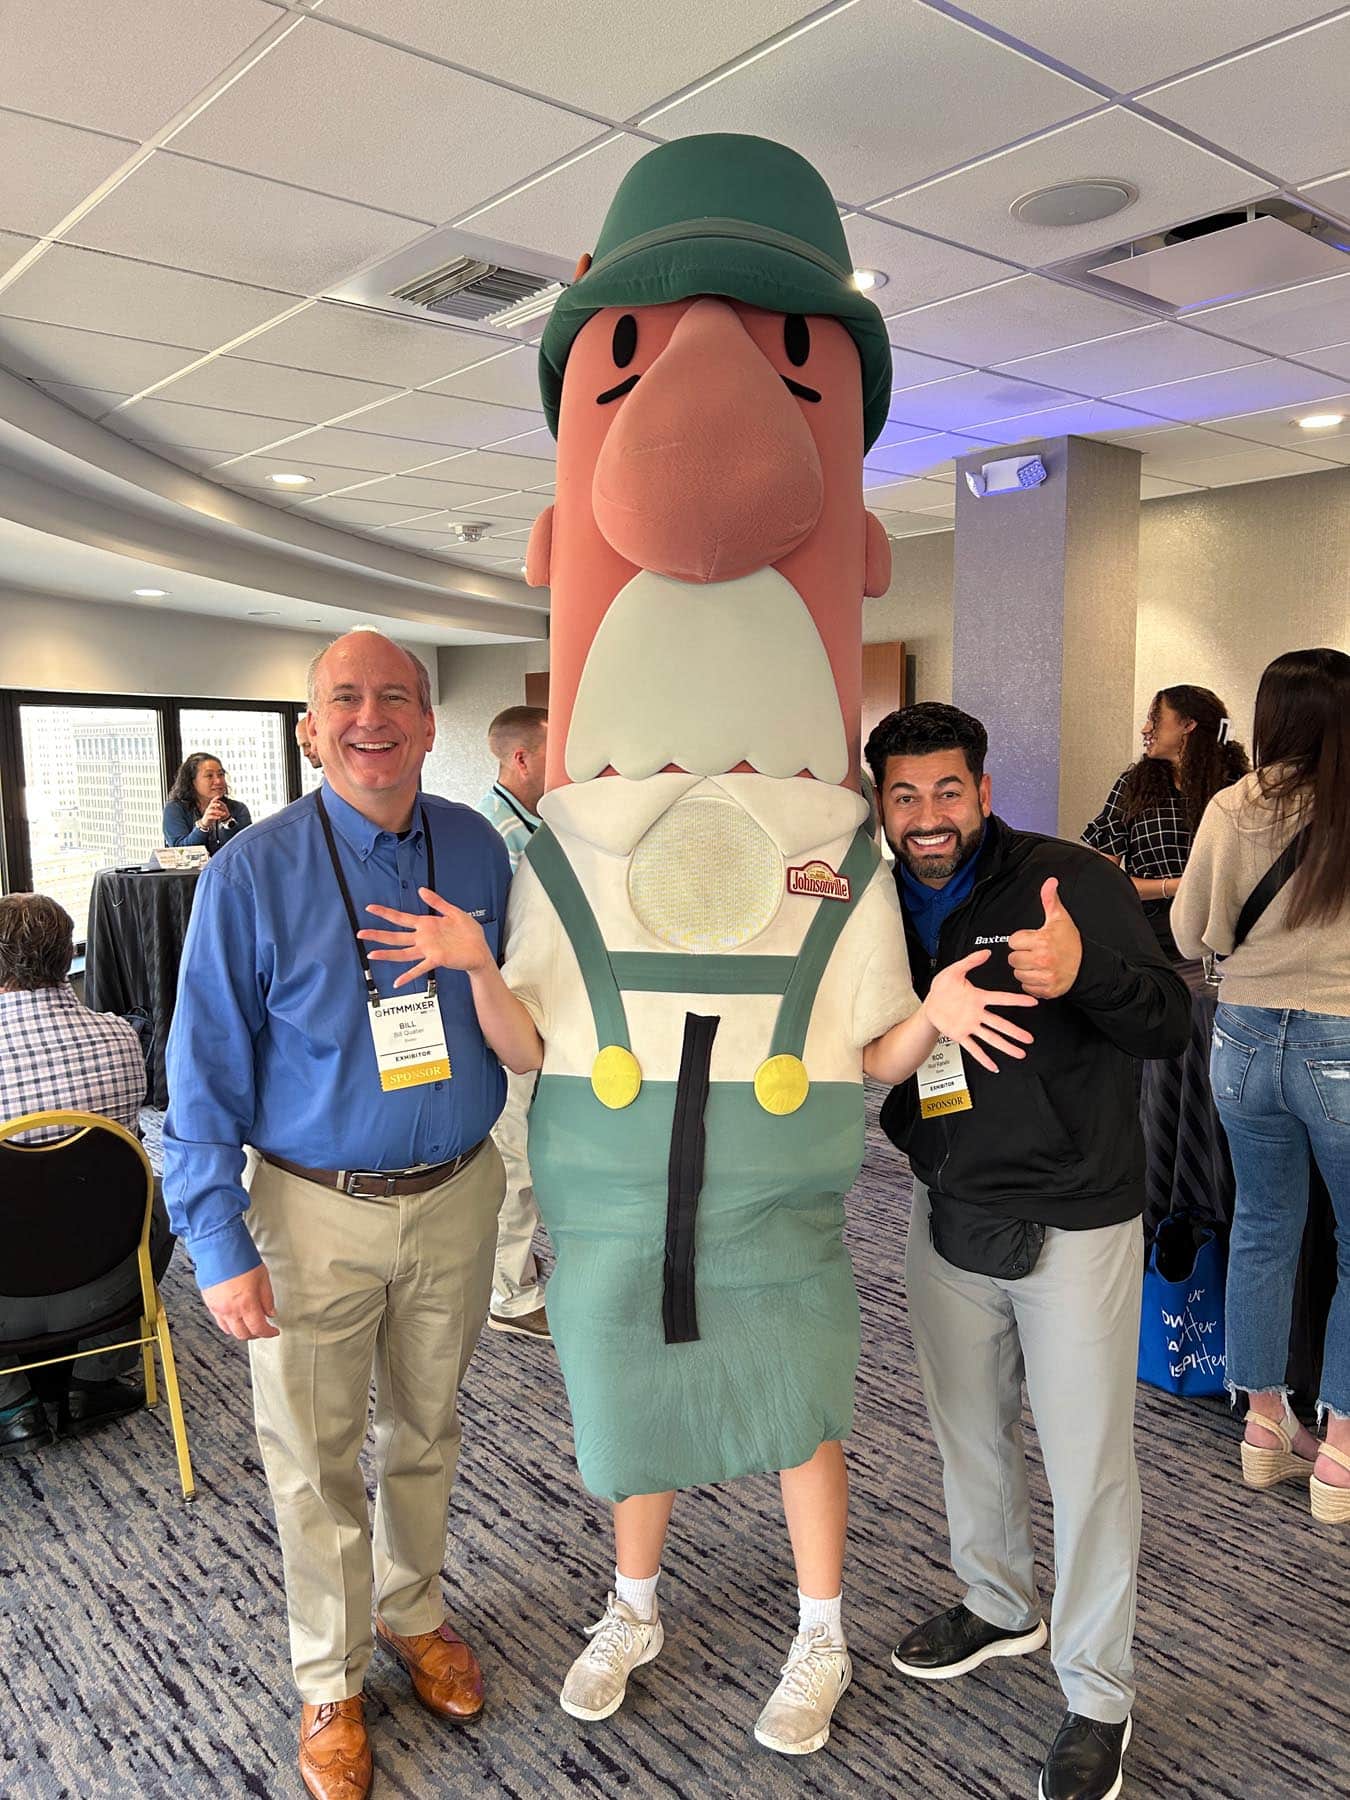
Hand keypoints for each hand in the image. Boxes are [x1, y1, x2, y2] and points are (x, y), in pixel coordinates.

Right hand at [200, 798, 228, 826]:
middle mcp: (208, 809)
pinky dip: (215, 816)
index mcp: (210, 807)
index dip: (215, 798)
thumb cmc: (211, 816)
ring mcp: (207, 813)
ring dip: (218, 811)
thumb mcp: (214, 811)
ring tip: (223, 813)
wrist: (205, 822)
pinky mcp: (207, 817)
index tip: (218, 796)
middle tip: (220, 805)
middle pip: (211, 805)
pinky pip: (211, 816)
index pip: (212, 801)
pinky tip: (219, 817)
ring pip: (211, 811)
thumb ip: (217, 808)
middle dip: (215, 804)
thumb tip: (223, 804)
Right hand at [202, 1263, 278, 1339]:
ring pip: (229, 1330)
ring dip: (241, 1331)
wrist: (218, 1247)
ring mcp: (217, 1307)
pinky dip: (229, 1324)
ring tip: (250, 1324)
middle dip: (255, 1334)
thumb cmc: (240, 1257)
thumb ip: (267, 1298)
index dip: (268, 1333)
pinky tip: (236, 1317)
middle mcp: (230, 1309)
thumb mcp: (263, 1277)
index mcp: (246, 1303)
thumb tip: (270, 1312)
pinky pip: (219, 1321)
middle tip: (263, 1329)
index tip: (274, 1331)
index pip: (258, 1328)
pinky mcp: (209, 1303)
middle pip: (243, 1334)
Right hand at [359, 888, 491, 987]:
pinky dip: (408, 975)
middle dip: (378, 934)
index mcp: (426, 925)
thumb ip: (436, 902)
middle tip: (361, 933)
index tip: (370, 908)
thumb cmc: (468, 933)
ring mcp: (428, 950)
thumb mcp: (453, 912)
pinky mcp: (436, 959)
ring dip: (387, 953)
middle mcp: (423, 938)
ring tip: (371, 954)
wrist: (480, 950)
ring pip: (402, 952)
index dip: (385, 913)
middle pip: (396, 936)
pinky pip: (420, 969)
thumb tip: (421, 890)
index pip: (401, 918)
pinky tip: (397, 982)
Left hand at [921, 950, 1036, 1072]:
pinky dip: (983, 1057)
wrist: (929, 1004)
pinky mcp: (960, 1034)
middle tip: (1029, 1038)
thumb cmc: (942, 988)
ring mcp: (970, 1025)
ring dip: (1005, 1045)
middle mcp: (977, 1013)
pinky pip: (973, 1047)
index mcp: (977, 997)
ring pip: (991, 1037)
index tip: (1032, 1002)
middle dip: (1015, 1031)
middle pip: (1000, 1023)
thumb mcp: (954, 970)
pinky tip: (993, 1066)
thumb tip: (985, 952)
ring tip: (1019, 1053)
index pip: (1001, 998)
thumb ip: (970, 961)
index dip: (1017, 1000)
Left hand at [1007, 877, 1082, 998]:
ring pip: (1017, 974)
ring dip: (1025, 969)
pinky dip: (1031, 982)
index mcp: (1042, 941)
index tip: (1032, 940)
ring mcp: (1045, 976)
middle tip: (1034, 952)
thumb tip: (1050, 881)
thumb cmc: (1070, 941)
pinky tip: (1041, 973)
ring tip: (1038, 962)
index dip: (1021, 940)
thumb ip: (1050, 899)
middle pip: (1012, 959)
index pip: (1013, 941)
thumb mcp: (1060, 918)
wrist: (1087, 964)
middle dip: (1021, 955)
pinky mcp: (1047, 989)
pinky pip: (1026, 986)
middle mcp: (1042, 960)